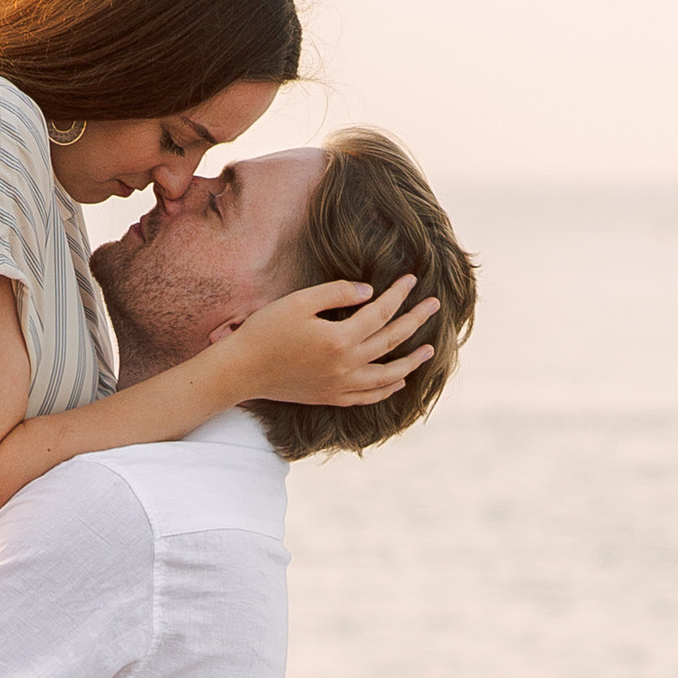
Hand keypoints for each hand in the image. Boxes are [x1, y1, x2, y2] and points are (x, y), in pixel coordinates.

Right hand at [215, 274, 437, 407]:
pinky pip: (368, 397)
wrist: (242, 370)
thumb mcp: (300, 300)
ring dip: (411, 363)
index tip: (412, 279)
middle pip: (391, 341)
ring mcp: (340, 385)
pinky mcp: (330, 397)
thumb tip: (369, 292)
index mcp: (340, 339)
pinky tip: (398, 381)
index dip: (399, 294)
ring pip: (387, 376)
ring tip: (429, 351)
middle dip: (416, 321)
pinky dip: (387, 390)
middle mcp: (346, 366)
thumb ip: (337, 293)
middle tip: (435, 306)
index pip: (381, 312)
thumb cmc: (266, 330)